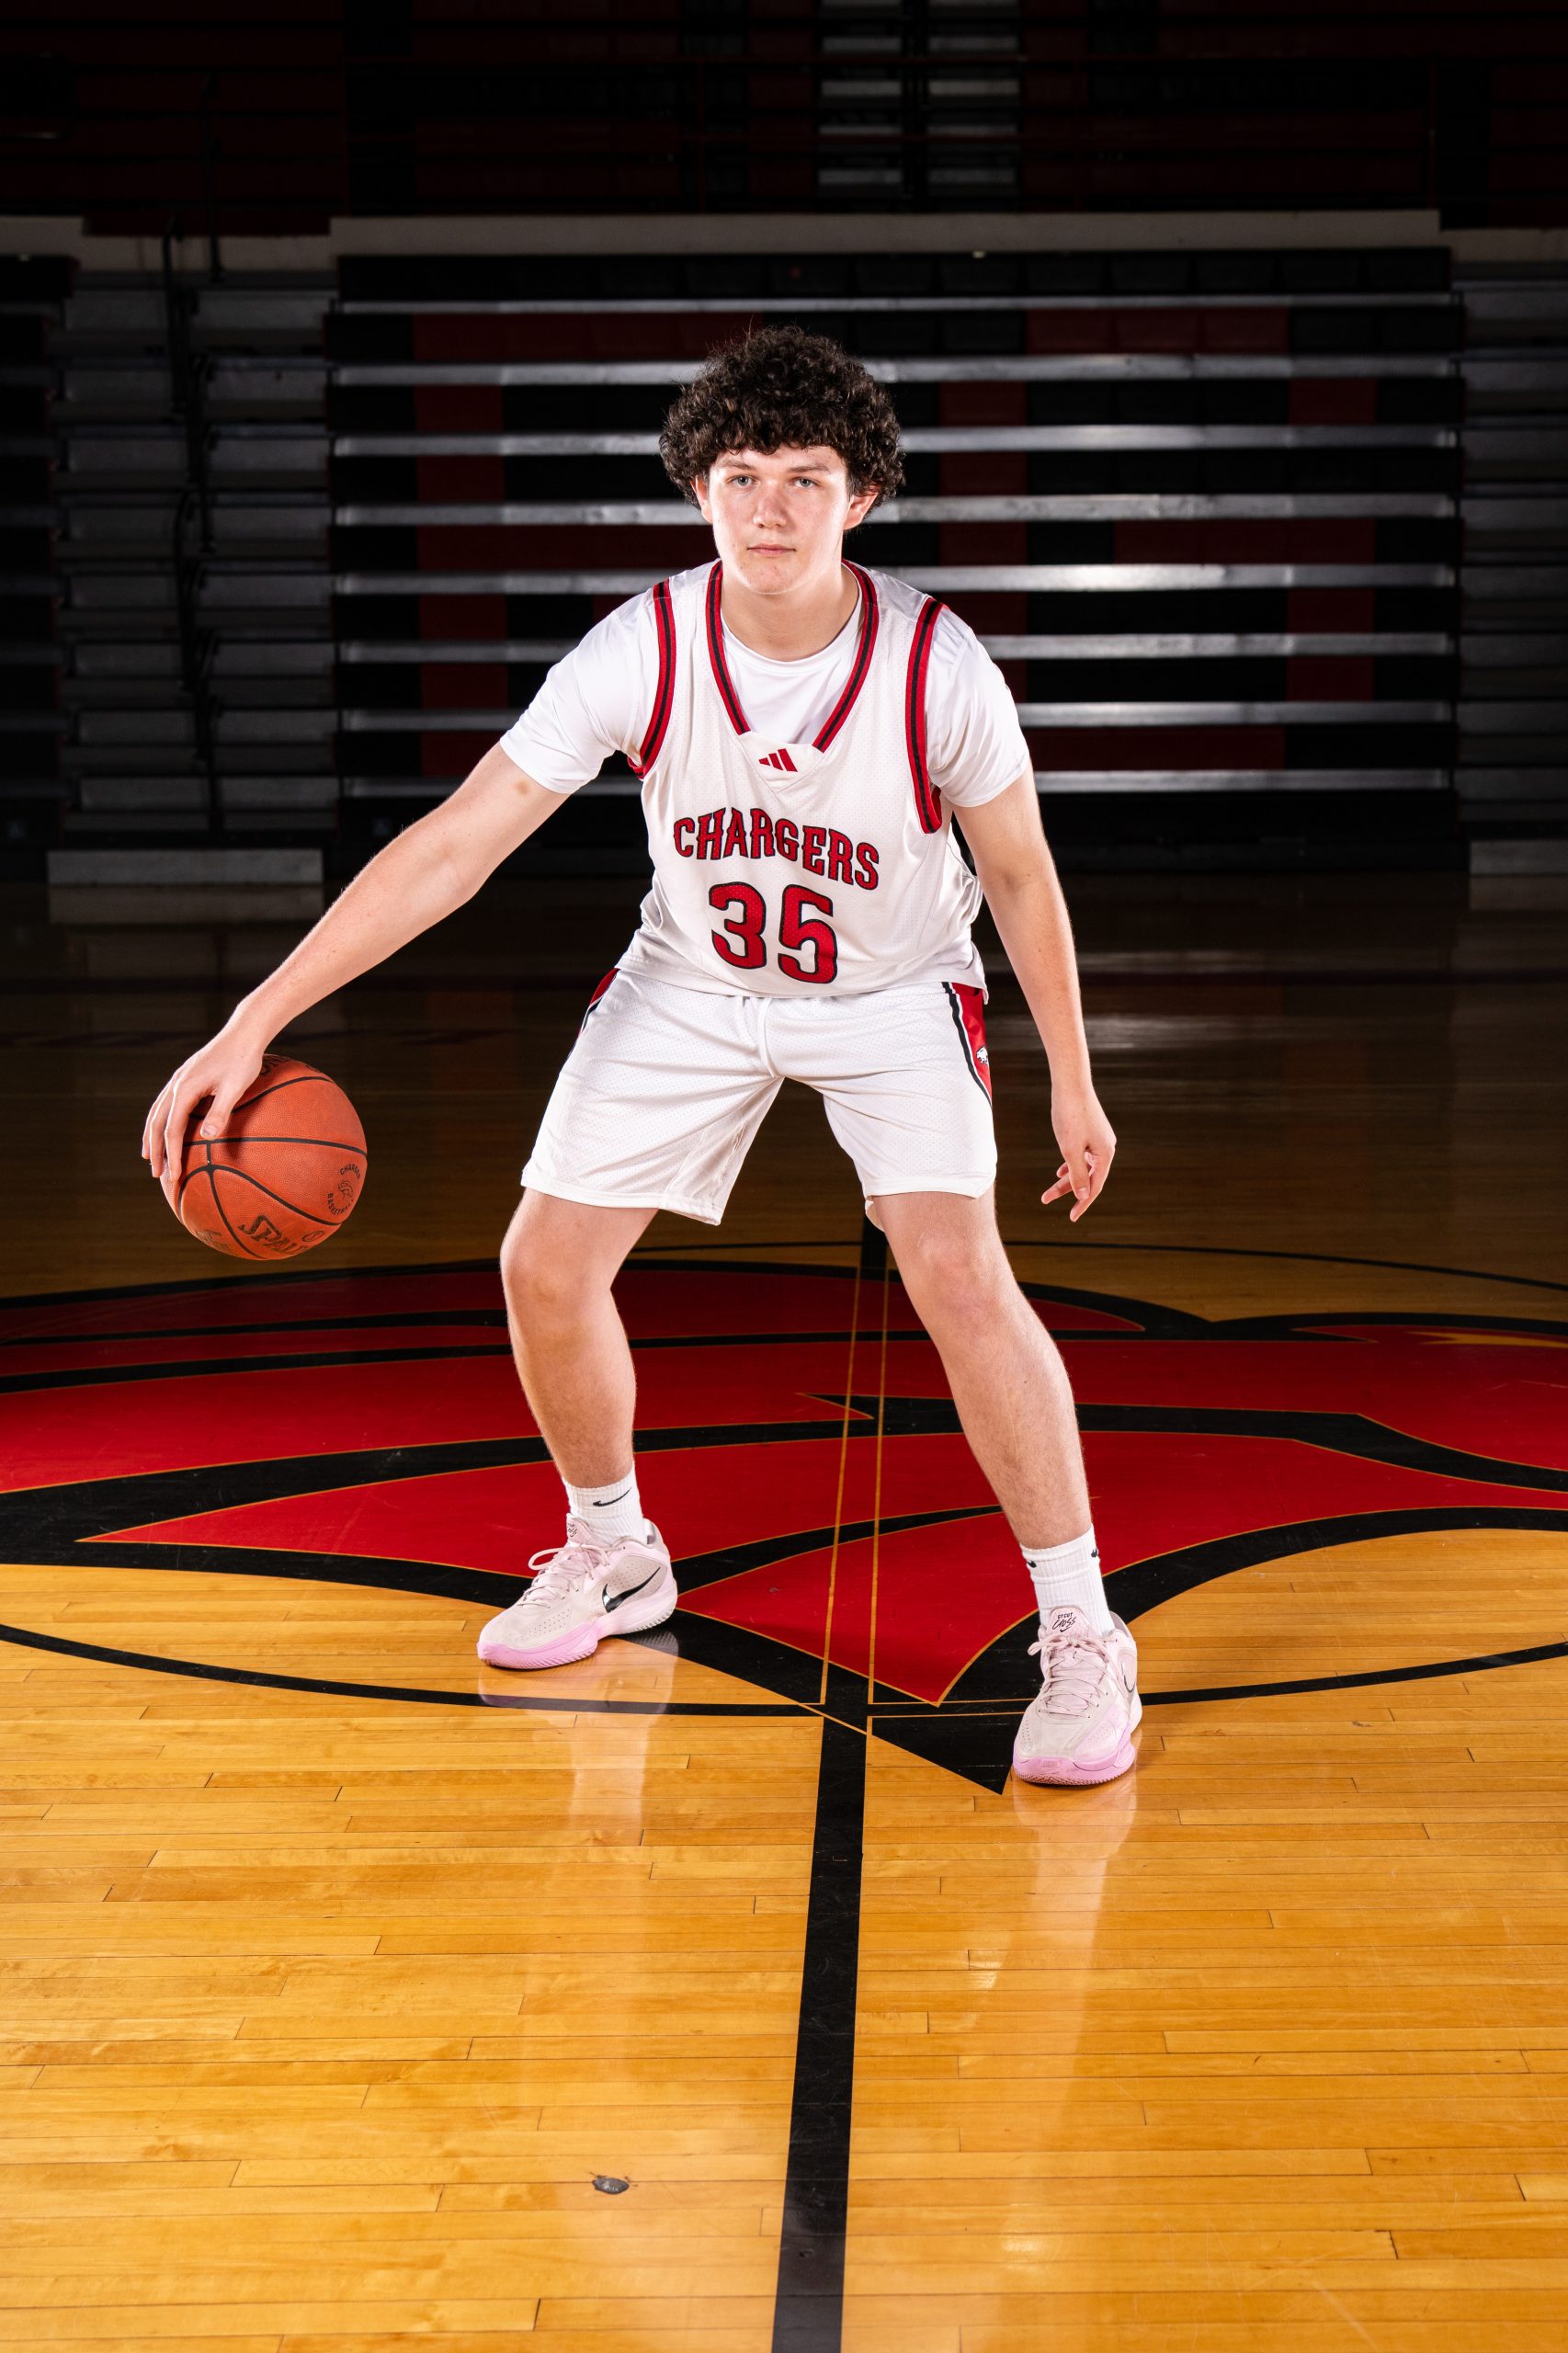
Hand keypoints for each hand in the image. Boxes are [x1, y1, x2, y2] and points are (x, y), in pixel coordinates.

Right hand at [142, 1024, 268, 1213]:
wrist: (244, 1032)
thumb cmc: (244, 1060)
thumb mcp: (235, 1087)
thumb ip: (221, 1111)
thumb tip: (207, 1137)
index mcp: (185, 1089)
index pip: (173, 1130)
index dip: (172, 1155)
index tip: (174, 1176)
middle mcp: (176, 1084)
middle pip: (157, 1124)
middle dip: (156, 1151)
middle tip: (156, 1175)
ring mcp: (179, 1080)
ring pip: (157, 1113)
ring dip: (152, 1137)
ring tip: (149, 1157)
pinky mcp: (186, 1077)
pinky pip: (166, 1104)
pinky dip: (160, 1121)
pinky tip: (166, 1129)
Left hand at [1042, 1085, 1115, 1222]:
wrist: (1070, 1083)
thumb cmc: (1069, 1116)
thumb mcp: (1070, 1149)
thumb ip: (1078, 1174)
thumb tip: (1085, 1196)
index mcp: (1105, 1154)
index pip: (1094, 1187)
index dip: (1082, 1204)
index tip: (1072, 1218)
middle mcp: (1106, 1147)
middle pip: (1088, 1177)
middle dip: (1067, 1190)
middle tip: (1045, 1199)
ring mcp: (1099, 1139)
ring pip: (1083, 1166)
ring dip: (1066, 1178)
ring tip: (1048, 1191)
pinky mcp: (1091, 1131)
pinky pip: (1082, 1155)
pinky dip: (1071, 1164)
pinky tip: (1060, 1172)